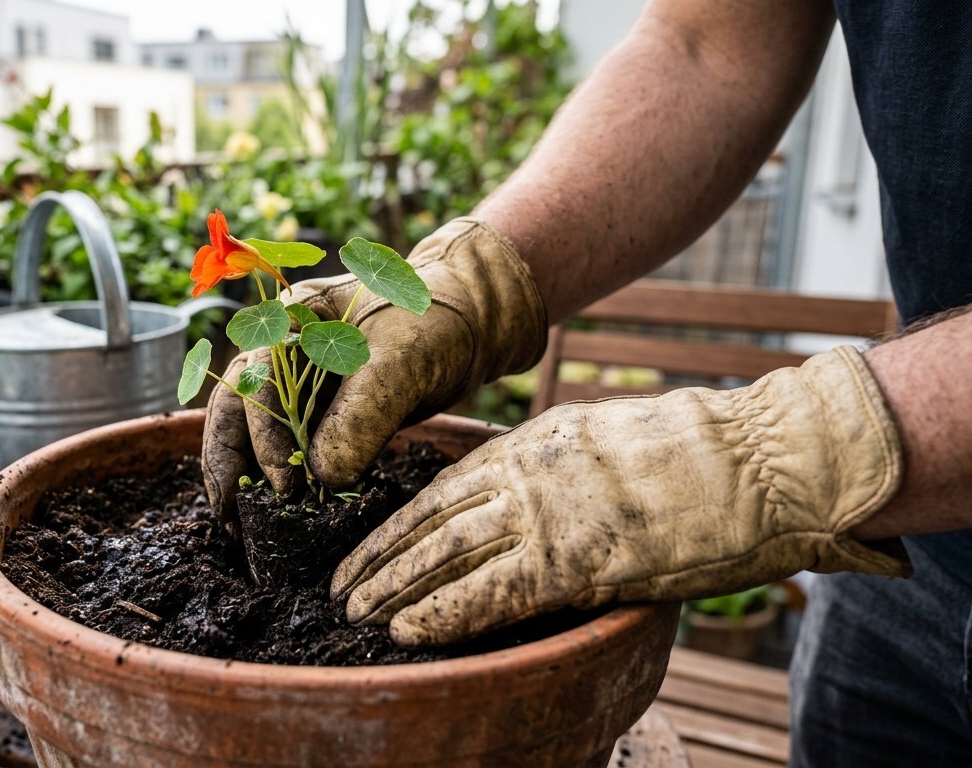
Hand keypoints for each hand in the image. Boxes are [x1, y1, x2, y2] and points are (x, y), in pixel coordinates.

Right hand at [202, 218, 547, 525]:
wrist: (469, 324)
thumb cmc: (436, 323)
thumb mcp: (403, 362)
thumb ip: (362, 416)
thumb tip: (322, 478)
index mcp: (290, 320)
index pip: (255, 381)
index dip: (261, 437)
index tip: (287, 485)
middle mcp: (280, 349)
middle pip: (232, 406)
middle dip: (226, 461)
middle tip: (229, 517)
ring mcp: (294, 381)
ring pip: (247, 429)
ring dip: (239, 474)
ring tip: (233, 526)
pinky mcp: (315, 411)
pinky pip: (280, 444)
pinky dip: (270, 477)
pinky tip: (265, 514)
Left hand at [331, 347, 911, 646]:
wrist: (758, 461)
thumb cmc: (695, 451)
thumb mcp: (601, 439)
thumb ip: (550, 465)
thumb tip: (515, 493)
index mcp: (530, 444)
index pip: (440, 488)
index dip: (395, 522)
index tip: (362, 545)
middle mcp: (523, 474)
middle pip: (428, 522)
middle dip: (377, 558)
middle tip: (339, 588)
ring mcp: (544, 516)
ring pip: (444, 556)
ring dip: (394, 589)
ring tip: (354, 613)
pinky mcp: (573, 560)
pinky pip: (489, 593)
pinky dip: (443, 614)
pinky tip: (408, 631)